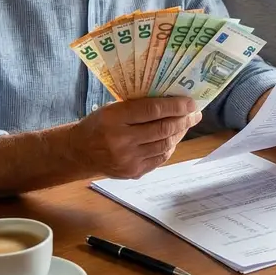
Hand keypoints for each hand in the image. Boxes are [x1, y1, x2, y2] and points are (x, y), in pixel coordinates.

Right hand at [72, 97, 201, 178]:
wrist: (80, 152)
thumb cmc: (99, 124)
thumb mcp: (112, 109)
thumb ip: (138, 106)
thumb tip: (172, 101)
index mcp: (114, 118)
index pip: (152, 110)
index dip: (175, 106)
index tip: (191, 102)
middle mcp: (121, 140)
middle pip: (162, 129)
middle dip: (184, 120)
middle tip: (195, 114)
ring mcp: (128, 159)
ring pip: (165, 145)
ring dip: (180, 133)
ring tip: (187, 124)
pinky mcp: (133, 172)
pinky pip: (160, 158)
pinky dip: (170, 146)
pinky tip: (173, 138)